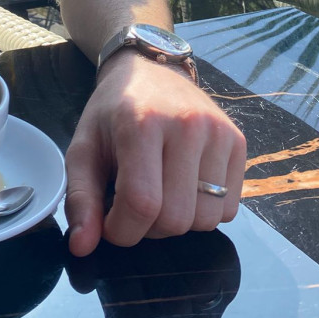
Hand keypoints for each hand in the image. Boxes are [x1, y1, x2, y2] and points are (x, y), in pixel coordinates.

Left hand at [64, 51, 245, 256]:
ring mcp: (218, 132)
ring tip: (161, 194)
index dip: (122, 230)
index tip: (110, 223)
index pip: (142, 203)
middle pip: (176, 219)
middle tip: (135, 204)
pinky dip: (205, 210)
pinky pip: (229, 208)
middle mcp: (187, 125)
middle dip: (149, 229)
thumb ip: (80, 198)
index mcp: (142, 123)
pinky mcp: (238, 141)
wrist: (151, 69)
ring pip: (206, 220)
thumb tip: (81, 248)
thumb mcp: (84, 147)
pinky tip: (185, 185)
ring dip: (179, 222)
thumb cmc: (113, 112)